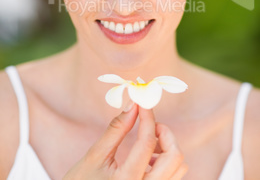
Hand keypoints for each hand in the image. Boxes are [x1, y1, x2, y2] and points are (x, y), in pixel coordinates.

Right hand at [63, 103, 187, 179]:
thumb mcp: (95, 155)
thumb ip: (116, 130)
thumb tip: (133, 105)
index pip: (148, 142)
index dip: (147, 117)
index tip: (143, 102)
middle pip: (174, 157)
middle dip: (165, 134)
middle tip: (149, 125)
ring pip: (178, 168)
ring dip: (167, 149)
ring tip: (148, 144)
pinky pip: (173, 177)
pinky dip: (165, 162)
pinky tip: (147, 159)